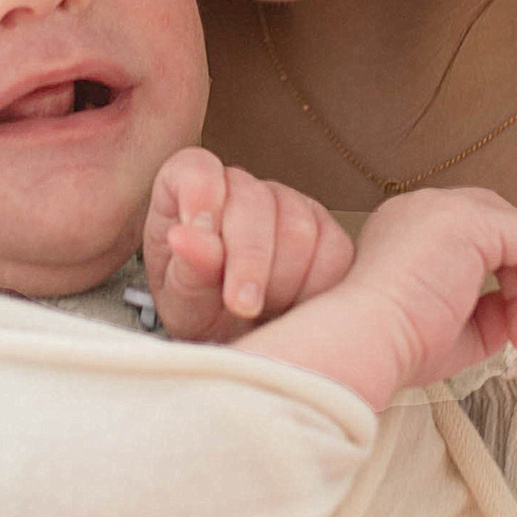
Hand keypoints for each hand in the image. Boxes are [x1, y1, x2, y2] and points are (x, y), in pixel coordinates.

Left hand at [143, 148, 356, 339]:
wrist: (237, 346)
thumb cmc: (200, 312)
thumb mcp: (181, 299)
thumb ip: (187, 267)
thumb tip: (184, 236)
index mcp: (192, 191)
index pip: (198, 171)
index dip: (200, 197)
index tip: (187, 236)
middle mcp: (244, 190)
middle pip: (254, 203)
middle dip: (248, 260)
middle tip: (239, 304)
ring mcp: (290, 207)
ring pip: (299, 227)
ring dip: (281, 280)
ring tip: (262, 313)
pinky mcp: (329, 236)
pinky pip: (334, 254)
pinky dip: (315, 289)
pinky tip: (292, 311)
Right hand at [346, 186, 516, 391]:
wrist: (368, 341)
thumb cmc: (394, 344)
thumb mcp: (451, 331)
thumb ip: (485, 315)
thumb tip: (514, 313)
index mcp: (404, 231)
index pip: (468, 238)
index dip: (505, 270)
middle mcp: (420, 211)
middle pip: (495, 226)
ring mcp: (442, 209)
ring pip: (514, 232)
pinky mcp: (467, 218)